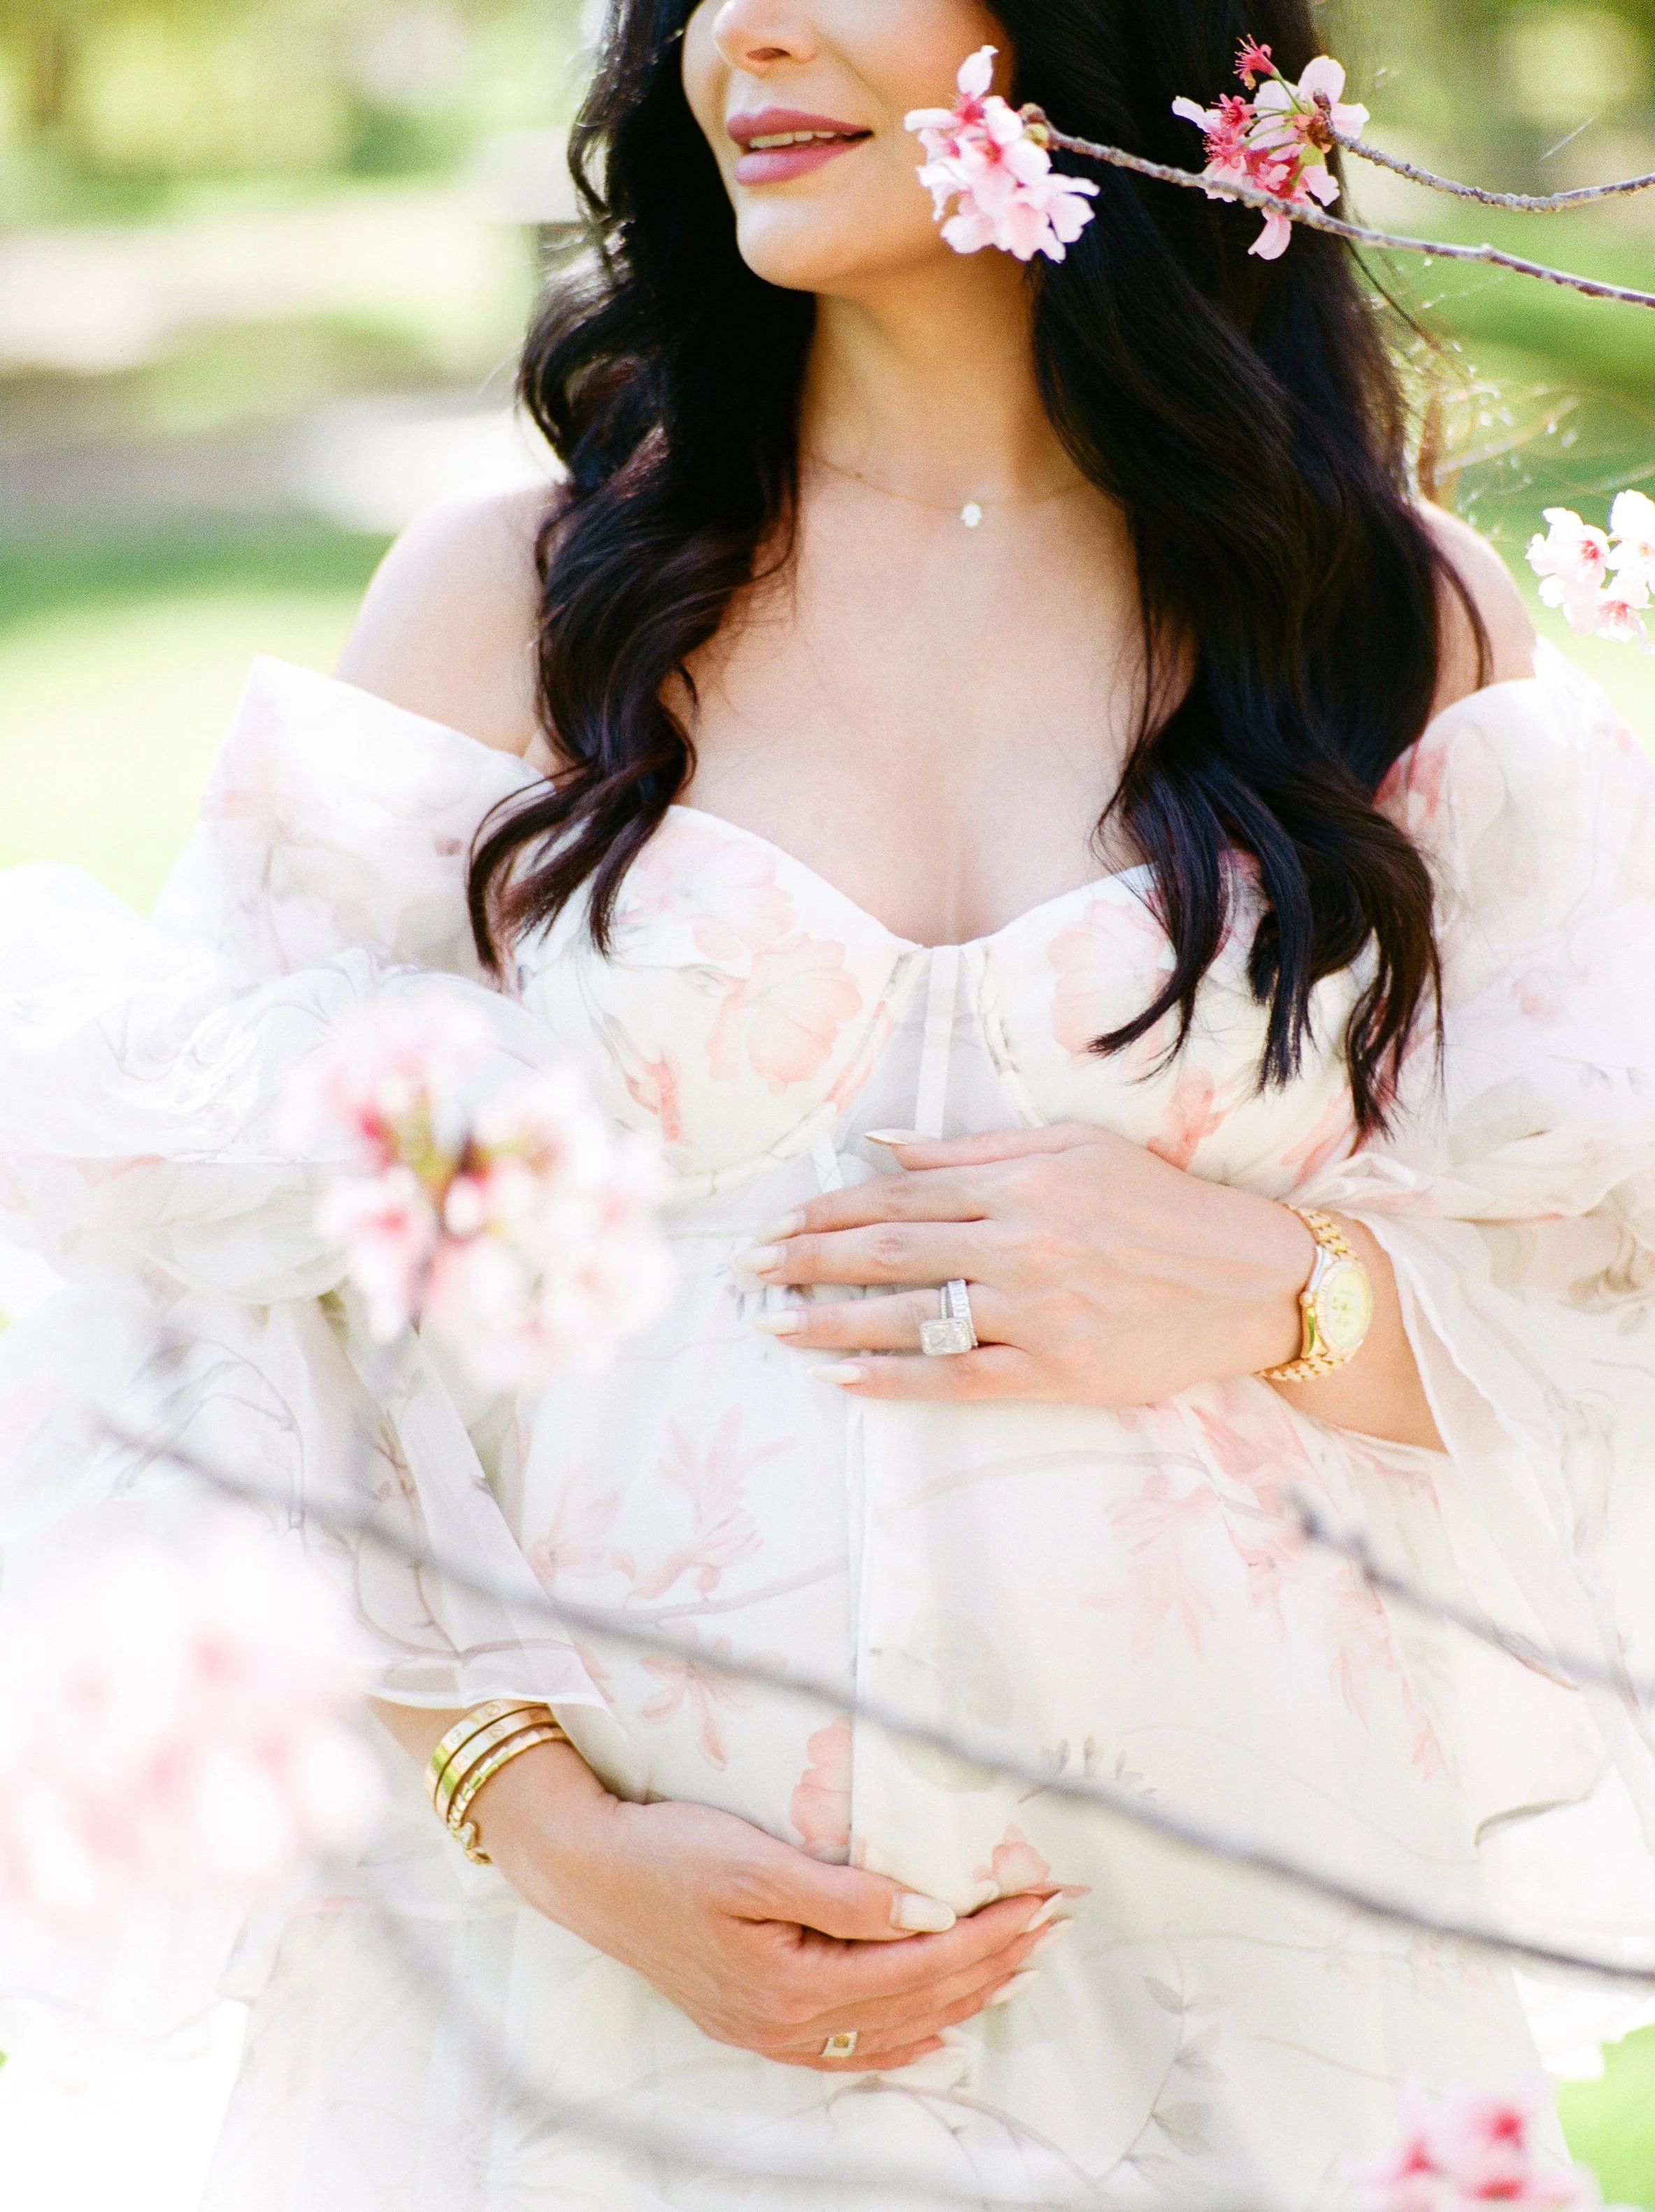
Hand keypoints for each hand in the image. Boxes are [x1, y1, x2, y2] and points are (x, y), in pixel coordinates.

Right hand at [478, 1740, 1055, 2069]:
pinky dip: (906, 2034)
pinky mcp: (756, 2019)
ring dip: (964, 1994)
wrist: (587, 1872)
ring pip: (895, 2025)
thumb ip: (845, 1895)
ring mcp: (772, 2029)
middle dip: (994, 1962)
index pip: (923, 1962)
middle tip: (1054, 1924)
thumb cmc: (667, 1854)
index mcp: (793, 1983)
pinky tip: (938, 2028)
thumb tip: (928, 1914)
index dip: (990, 1933)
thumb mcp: (756, 1862)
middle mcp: (789, 2022)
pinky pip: (851, 2045)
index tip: (1042, 1899)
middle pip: (920, 1997)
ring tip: (1019, 1965)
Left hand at [737, 1123, 1312, 1403]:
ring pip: (912, 1314)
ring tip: (774, 1325)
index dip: (828, 1212)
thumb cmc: (1160, 1204)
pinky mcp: (1056, 1369)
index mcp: (1021, 1182)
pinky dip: (896, 1378)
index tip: (777, 1226)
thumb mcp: (1073, 1148)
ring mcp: (1037, 1309)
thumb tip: (884, 1146)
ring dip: (831, 1321)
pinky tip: (843, 1379)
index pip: (899, 1194)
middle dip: (807, 1261)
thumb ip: (973, 1150)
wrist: (1250, 1278)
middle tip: (750, 1272)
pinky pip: (958, 1376)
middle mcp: (1021, 1242)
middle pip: (889, 1249)